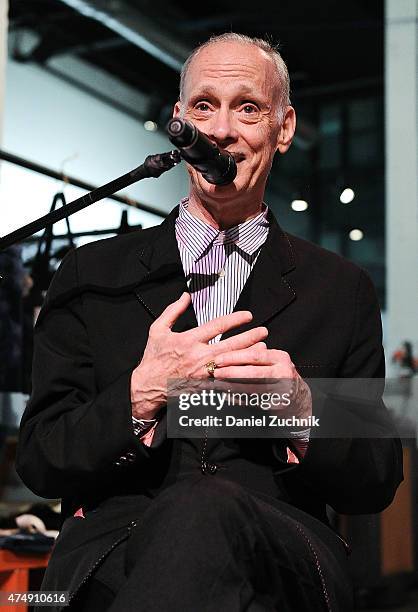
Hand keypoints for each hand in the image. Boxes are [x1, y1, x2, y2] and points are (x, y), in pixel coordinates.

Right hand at [131, 292, 267, 418]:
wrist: (148, 386)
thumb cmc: (153, 357)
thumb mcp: (157, 329)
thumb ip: (172, 311)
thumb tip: (185, 296)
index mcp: (188, 340)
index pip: (217, 326)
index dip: (235, 319)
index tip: (248, 316)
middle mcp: (198, 356)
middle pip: (231, 344)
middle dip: (250, 336)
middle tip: (264, 330)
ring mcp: (203, 372)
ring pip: (232, 362)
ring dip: (249, 354)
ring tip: (263, 347)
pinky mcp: (204, 386)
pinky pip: (226, 378)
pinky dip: (240, 373)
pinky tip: (251, 369)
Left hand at [213, 345, 311, 418]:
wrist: (297, 397)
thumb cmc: (279, 376)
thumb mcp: (271, 362)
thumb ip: (254, 357)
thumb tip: (227, 354)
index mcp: (280, 357)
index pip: (254, 355)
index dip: (235, 357)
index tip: (219, 359)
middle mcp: (283, 372)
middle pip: (253, 371)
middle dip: (232, 372)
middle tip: (217, 372)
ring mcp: (282, 388)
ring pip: (253, 388)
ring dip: (233, 387)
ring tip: (218, 385)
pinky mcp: (278, 403)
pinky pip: (254, 400)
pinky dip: (239, 398)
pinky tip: (228, 396)